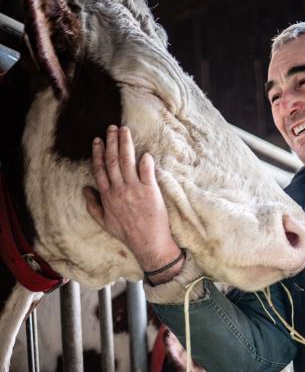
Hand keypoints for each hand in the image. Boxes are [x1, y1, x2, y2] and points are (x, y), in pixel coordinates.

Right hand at [85, 125, 181, 274]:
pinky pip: (147, 171)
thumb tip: (86, 189)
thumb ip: (93, 205)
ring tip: (125, 131)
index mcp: (107, 195)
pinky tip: (144, 152)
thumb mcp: (104, 222)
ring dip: (125, 144)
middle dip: (112, 142)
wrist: (149, 243)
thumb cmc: (127, 233)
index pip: (100, 169)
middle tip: (112, 127)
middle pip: (113, 160)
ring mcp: (135, 189)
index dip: (98, 153)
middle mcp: (119, 190)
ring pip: (127, 161)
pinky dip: (145, 161)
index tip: (98, 140)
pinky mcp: (151, 191)